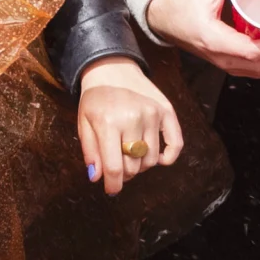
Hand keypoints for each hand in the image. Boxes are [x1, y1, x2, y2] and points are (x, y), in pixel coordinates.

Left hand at [74, 57, 183, 196]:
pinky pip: (176, 144)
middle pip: (134, 166)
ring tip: (131, 156)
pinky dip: (168, 157)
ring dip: (141, 165)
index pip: (114, 167)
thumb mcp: (84, 122)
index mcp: (108, 123)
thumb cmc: (95, 98)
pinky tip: (158, 159)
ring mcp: (152, 115)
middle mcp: (132, 119)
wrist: (112, 69)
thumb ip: (90, 152)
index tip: (111, 190)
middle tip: (118, 168)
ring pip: (151, 159)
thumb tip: (96, 178)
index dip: (113, 184)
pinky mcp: (167, 111)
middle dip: (124, 174)